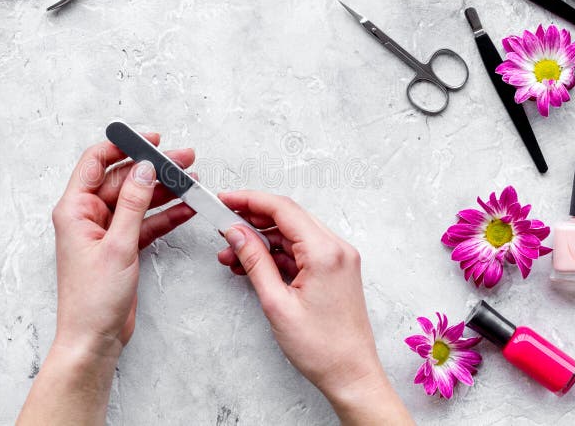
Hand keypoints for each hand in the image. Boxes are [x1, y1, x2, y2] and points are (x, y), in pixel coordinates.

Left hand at [19, 134, 195, 425]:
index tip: (150, 139)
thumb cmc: (93, 299)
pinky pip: (146, 222)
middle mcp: (89, 216)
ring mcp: (107, 231)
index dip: (123, 145)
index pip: (95, 162)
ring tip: (192, 180)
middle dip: (154, 168)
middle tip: (184, 159)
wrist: (95, 339)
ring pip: (139, 200)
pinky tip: (187, 207)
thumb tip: (144, 169)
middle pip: (123, 179)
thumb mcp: (118, 245)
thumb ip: (133, 204)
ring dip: (165, 190)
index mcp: (75, 209)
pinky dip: (166, 215)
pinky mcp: (123, 246)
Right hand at [217, 191, 411, 424]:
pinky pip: (301, 251)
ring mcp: (338, 258)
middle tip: (223, 227)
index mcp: (325, 252)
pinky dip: (276, 255)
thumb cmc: (322, 348)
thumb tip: (236, 233)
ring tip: (231, 256)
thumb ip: (254, 261)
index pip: (282, 209)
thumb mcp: (276, 303)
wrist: (351, 375)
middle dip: (252, 221)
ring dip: (262, 241)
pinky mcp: (335, 270)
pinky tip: (253, 266)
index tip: (225, 200)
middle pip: (288, 217)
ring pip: (292, 235)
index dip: (249, 201)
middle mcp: (337, 248)